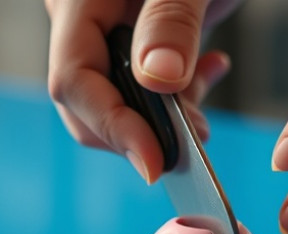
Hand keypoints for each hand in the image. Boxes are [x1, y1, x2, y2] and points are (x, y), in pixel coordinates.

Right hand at [45, 0, 241, 183]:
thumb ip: (171, 18)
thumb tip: (160, 82)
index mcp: (80, 0)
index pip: (73, 80)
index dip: (112, 127)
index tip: (156, 164)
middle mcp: (86, 18)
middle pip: (88, 100)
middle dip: (137, 133)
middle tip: (189, 151)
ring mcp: (111, 28)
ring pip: (119, 98)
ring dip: (163, 121)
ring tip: (205, 122)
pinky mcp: (142, 34)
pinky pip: (145, 82)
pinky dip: (180, 94)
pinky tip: (214, 72)